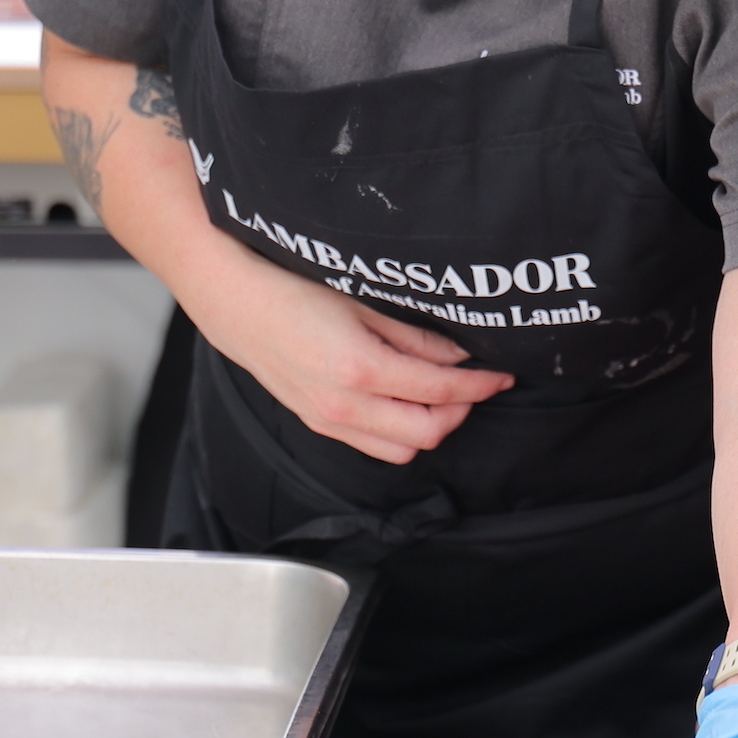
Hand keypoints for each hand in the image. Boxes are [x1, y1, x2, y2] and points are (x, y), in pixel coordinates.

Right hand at [189, 255, 511, 463]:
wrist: (235, 301)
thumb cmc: (292, 288)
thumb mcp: (361, 300)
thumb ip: (414, 335)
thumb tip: (459, 354)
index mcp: (360, 368)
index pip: (440, 390)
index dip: (479, 385)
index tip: (502, 375)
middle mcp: (344, 404)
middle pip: (428, 432)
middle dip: (461, 411)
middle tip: (475, 385)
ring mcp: (329, 419)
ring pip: (402, 449)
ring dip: (430, 426)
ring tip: (441, 394)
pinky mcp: (318, 423)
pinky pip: (373, 445)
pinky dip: (399, 431)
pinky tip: (404, 401)